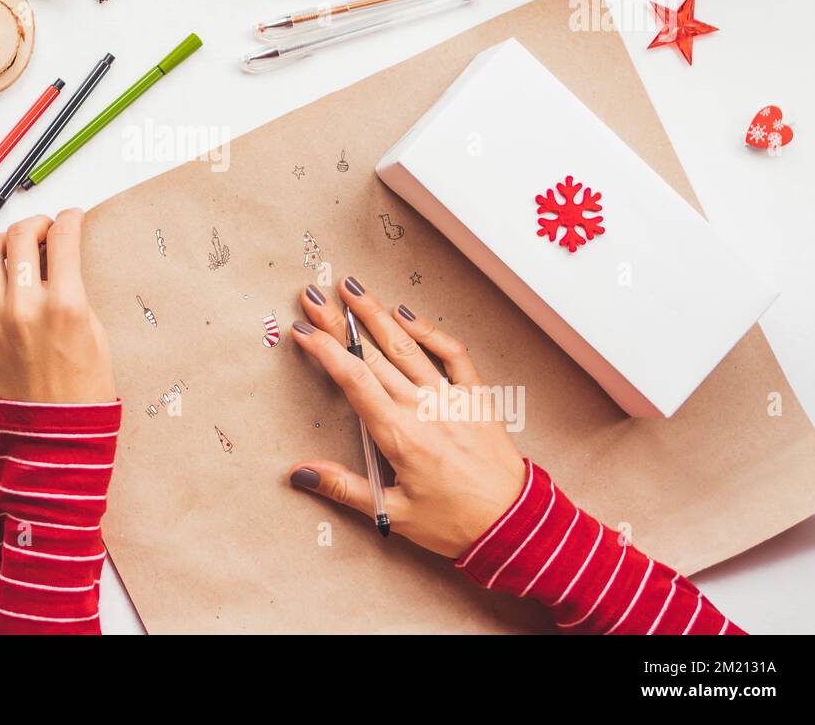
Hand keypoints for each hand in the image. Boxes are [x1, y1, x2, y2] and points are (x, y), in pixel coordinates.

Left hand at [0, 209, 114, 403]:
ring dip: (1, 239)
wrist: (55, 435)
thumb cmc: (83, 388)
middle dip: (37, 223)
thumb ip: (75, 291)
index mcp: (67, 306)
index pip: (64, 238)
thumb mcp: (95, 332)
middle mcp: (26, 308)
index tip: (72, 218)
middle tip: (45, 230)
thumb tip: (61, 258)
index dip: (71, 219)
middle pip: (21, 236)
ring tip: (12, 246)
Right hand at [286, 276, 525, 558]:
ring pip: (406, 346)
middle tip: (313, 295)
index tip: (303, 330)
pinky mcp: (475, 397)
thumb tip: (300, 473)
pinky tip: (405, 314)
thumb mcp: (393, 513)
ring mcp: (451, 398)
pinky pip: (452, 354)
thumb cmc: (455, 523)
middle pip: (372, 355)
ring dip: (376, 314)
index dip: (326, 350)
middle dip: (339, 322)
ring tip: (352, 288)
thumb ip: (344, 487)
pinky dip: (429, 331)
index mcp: (399, 435)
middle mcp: (423, 408)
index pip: (354, 380)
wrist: (514, 526)